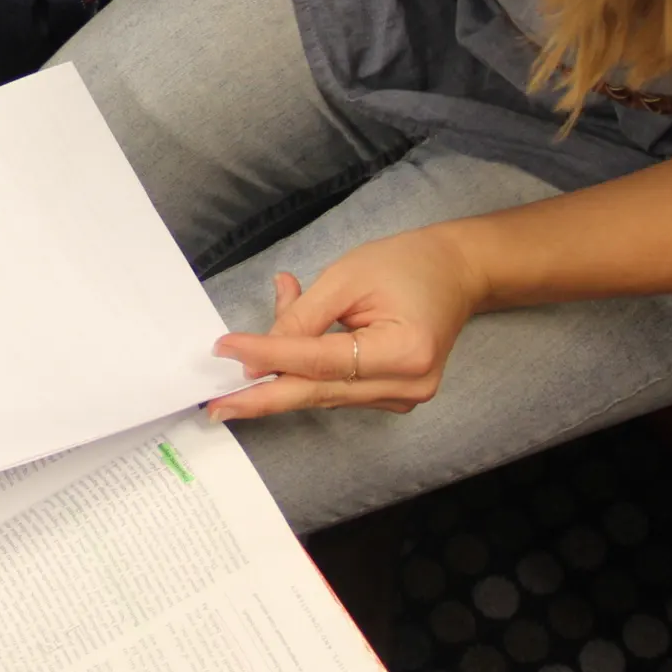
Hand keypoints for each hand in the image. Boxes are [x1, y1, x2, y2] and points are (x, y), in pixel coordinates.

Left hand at [206, 225, 487, 420]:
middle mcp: (407, 385)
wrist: (456, 271)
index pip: (320, 361)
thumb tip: (258, 359)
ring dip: (280, 375)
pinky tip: (278, 351)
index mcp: (404, 352)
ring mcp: (403, 397)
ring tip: (242, 351)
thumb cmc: (406, 264)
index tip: (225, 350)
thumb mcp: (346, 277)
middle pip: (319, 392)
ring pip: (323, 393)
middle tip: (215, 406)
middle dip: (263, 397)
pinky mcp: (392, 396)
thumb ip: (302, 317)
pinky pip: (336, 389)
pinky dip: (304, 372)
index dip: (270, 356)